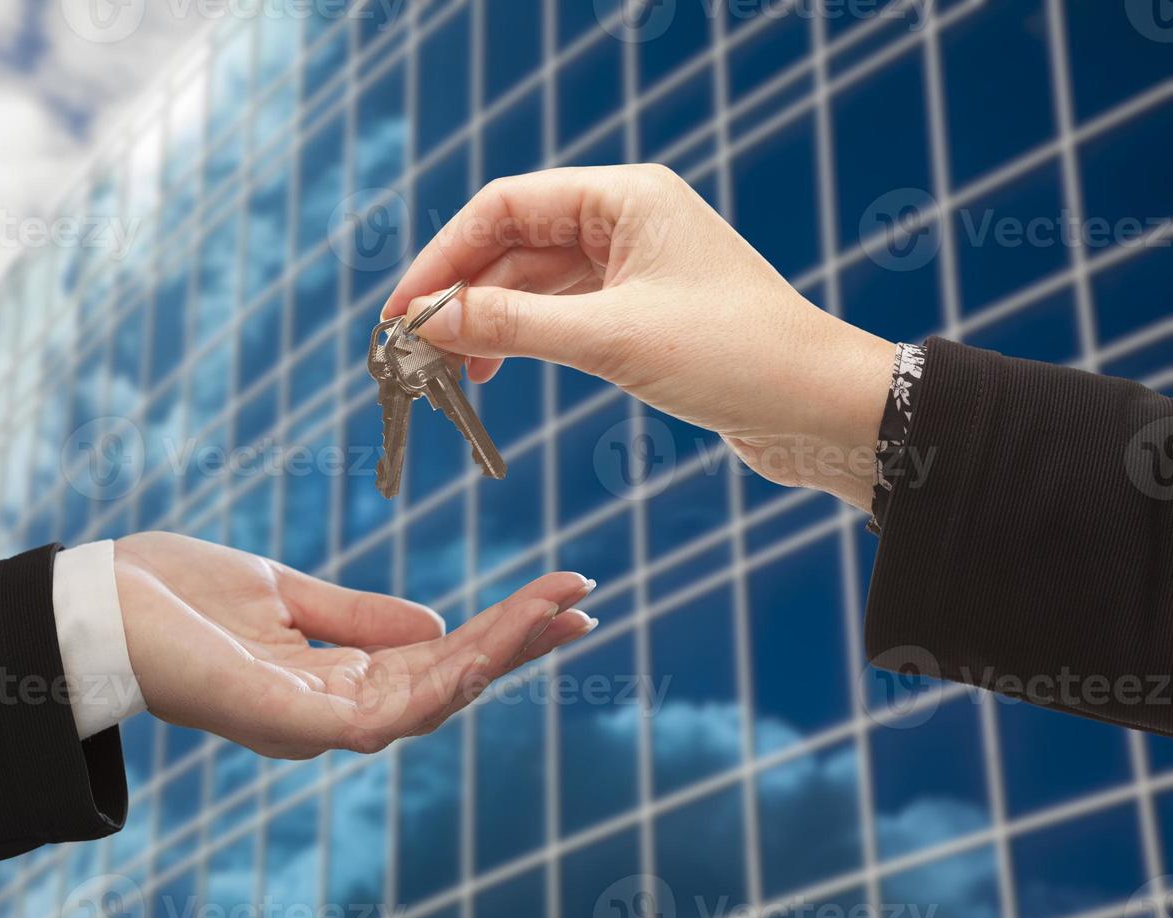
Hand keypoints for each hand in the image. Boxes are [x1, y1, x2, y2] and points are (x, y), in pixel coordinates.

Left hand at [111, 532, 596, 757]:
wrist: (90, 599)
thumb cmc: (171, 595)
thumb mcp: (282, 592)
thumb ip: (355, 615)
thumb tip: (434, 624)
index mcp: (329, 679)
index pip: (432, 661)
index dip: (495, 633)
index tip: (555, 595)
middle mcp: (328, 712)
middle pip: (445, 685)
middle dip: (516, 645)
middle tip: (583, 602)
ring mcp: (311, 722)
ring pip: (430, 699)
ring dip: (498, 655)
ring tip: (557, 611)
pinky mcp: (290, 721)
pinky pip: (386, 711)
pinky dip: (445, 677)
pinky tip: (487, 644)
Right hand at [383, 165, 897, 511]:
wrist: (822, 411)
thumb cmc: (737, 357)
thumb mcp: (612, 339)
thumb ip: (514, 326)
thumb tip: (429, 321)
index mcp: (626, 197)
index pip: (506, 206)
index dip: (444, 257)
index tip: (402, 309)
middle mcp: (627, 221)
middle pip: (514, 244)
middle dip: (461, 294)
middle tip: (412, 347)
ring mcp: (633, 267)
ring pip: (534, 284)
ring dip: (488, 323)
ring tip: (447, 371)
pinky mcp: (640, 313)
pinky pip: (561, 315)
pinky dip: (522, 340)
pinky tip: (492, 371)